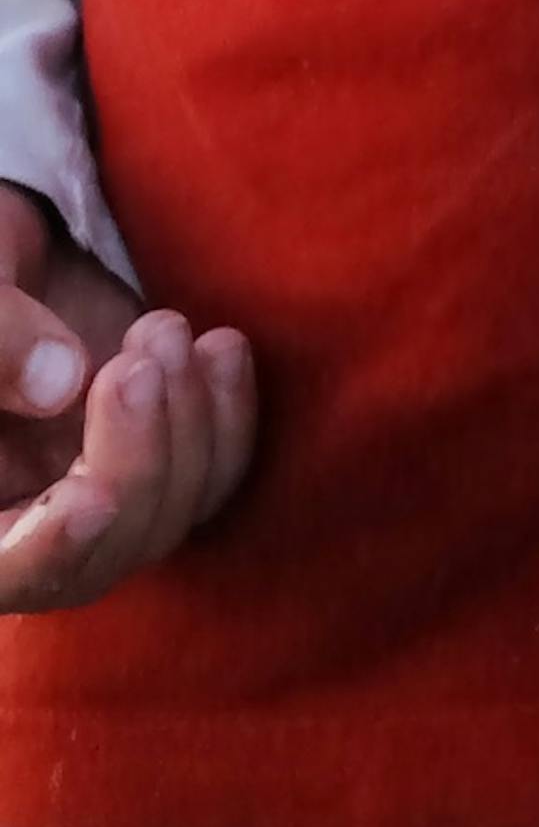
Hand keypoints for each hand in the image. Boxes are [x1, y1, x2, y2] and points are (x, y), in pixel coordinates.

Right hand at [0, 181, 254, 610]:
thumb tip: (60, 382)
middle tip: (143, 360)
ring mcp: (92, 499)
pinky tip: (222, 347)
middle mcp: (27, 522)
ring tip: (166, 329)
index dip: (48, 552)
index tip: (94, 496)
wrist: (17, 256)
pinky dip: (227, 418)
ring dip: (188, 427)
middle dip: (136, 461)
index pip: (4, 570)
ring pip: (164, 521)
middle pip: (98, 558)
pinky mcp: (154, 461)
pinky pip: (210, 477)